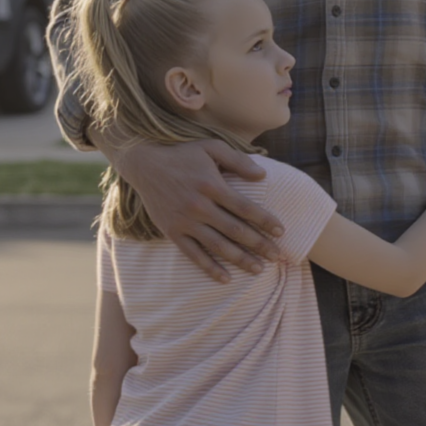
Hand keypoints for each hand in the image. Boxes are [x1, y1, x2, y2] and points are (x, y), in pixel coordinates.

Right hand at [110, 137, 283, 281]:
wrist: (144, 163)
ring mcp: (185, 221)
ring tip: (258, 269)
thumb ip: (238, 160)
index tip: (281, 231)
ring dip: (240, 259)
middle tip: (277, 256)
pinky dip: (209, 268)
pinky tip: (225, 278)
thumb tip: (263, 176)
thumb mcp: (211, 147)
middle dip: (259, 245)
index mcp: (212, 186)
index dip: (265, 221)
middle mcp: (199, 206)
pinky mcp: (172, 232)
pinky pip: (193, 254)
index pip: (246, 208)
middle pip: (236, 230)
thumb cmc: (183, 154)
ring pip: (218, 246)